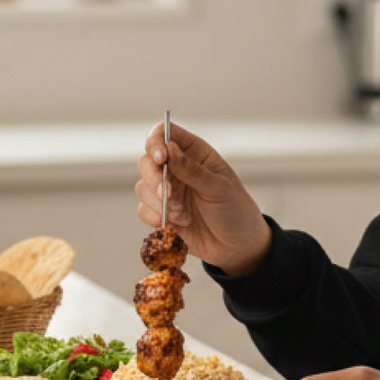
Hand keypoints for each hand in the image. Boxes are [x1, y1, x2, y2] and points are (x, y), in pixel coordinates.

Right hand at [136, 122, 271, 273]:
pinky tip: (178, 225)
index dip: (156, 141)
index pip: (165, 133)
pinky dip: (157, 218)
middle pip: (147, 160)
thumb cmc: (236, 211)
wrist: (237, 246)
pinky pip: (144, 210)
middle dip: (153, 178)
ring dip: (158, 202)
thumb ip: (192, 170)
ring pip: (142, 187)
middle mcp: (177, 168)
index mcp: (195, 153)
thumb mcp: (219, 188)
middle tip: (166, 195)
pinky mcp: (162, 213)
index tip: (160, 158)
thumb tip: (169, 148)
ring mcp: (168, 190)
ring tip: (182, 215)